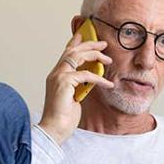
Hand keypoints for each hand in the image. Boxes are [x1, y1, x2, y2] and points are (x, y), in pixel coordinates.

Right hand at [37, 30, 114, 144]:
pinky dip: (99, 78)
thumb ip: (79, 86)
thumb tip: (91, 79)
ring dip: (96, 56)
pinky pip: (86, 75)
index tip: (83, 34)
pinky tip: (109, 84)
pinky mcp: (65, 83)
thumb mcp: (74, 97)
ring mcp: (59, 77)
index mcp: (56, 75)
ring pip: (78, 57)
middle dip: (89, 44)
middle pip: (73, 51)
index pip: (65, 54)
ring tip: (109, 59)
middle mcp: (56, 73)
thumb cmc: (64, 117)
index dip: (75, 42)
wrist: (55, 129)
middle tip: (104, 43)